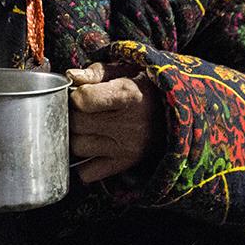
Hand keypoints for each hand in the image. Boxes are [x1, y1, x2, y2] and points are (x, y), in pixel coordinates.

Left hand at [67, 62, 161, 183]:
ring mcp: (126, 148)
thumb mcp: (125, 71)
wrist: (174, 112)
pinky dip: (82, 163)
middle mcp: (128, 124)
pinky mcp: (124, 164)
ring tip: (84, 126)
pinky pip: (88, 172)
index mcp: (128, 95)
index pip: (83, 99)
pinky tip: (89, 147)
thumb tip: (70, 76)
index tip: (80, 93)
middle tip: (78, 110)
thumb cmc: (144, 87)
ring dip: (75, 136)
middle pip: (76, 123)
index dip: (75, 94)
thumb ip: (96, 73)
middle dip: (71, 114)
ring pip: (78, 147)